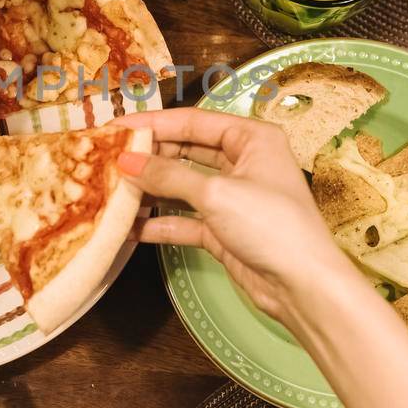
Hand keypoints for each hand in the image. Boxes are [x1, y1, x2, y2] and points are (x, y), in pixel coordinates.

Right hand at [115, 107, 353, 324]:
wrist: (303, 286)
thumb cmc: (269, 225)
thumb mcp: (216, 193)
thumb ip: (167, 175)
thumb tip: (125, 161)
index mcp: (251, 138)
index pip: (192, 121)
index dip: (151, 123)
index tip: (113, 127)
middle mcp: (242, 162)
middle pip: (185, 151)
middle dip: (147, 157)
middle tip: (105, 159)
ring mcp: (232, 198)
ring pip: (182, 186)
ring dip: (150, 190)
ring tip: (109, 189)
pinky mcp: (223, 230)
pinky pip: (184, 220)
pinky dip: (160, 223)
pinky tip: (129, 227)